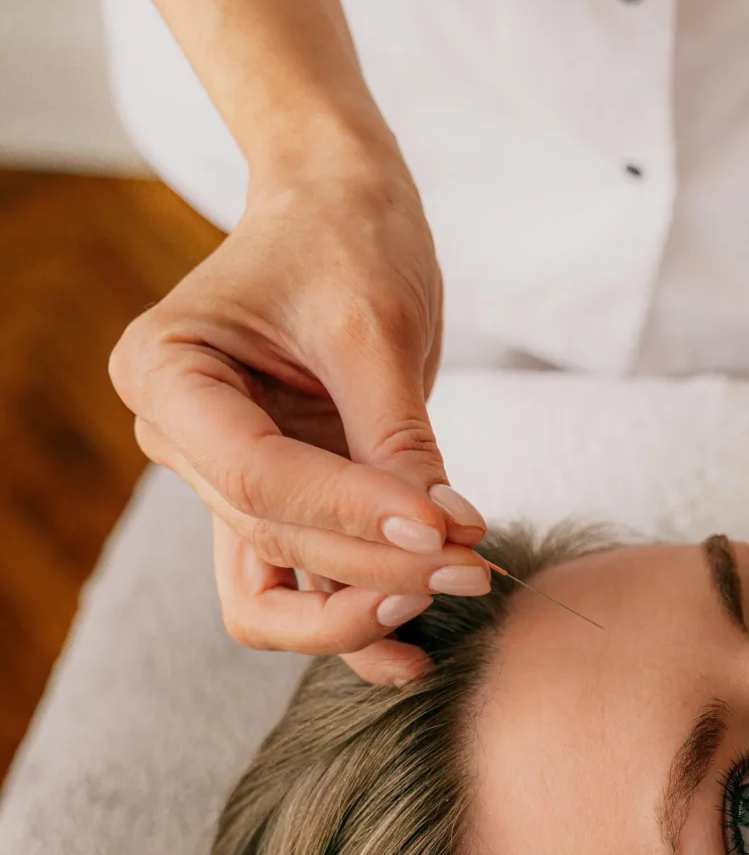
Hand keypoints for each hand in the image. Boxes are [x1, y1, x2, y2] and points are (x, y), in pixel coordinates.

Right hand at [109, 148, 487, 685]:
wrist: (341, 209)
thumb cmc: (346, 236)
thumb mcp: (376, 324)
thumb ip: (397, 438)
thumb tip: (441, 540)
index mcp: (166, 372)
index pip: (256, 474)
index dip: (351, 515)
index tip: (444, 529)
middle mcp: (177, 438)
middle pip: (271, 538)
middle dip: (375, 564)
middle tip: (475, 562)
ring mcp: (221, 484)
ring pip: (270, 597)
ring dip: (358, 613)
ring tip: (452, 590)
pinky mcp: (275, 509)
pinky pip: (302, 591)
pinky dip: (355, 623)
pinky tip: (421, 645)